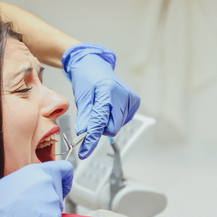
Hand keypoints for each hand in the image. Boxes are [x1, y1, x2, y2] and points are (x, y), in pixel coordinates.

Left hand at [62, 43, 140, 158]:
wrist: (94, 65)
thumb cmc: (86, 79)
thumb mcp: (82, 98)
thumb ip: (85, 118)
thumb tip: (84, 134)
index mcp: (107, 91)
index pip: (100, 123)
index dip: (90, 140)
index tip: (84, 152)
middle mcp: (123, 95)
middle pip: (111, 128)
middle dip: (99, 129)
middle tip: (91, 118)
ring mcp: (131, 98)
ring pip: (117, 126)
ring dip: (106, 123)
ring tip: (100, 108)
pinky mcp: (135, 101)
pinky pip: (123, 120)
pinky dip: (113, 118)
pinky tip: (109, 107)